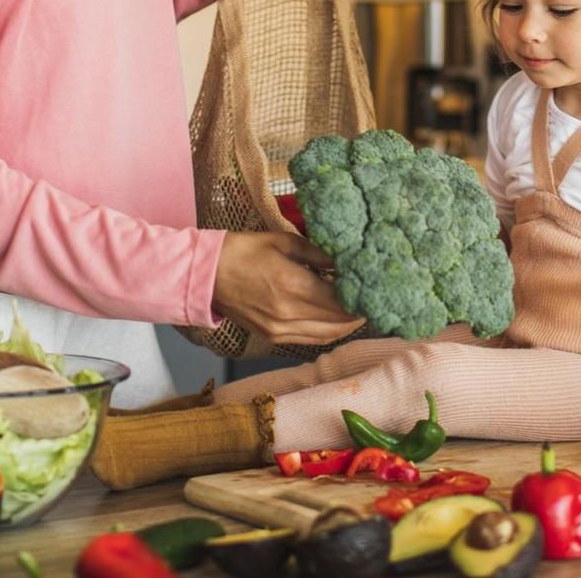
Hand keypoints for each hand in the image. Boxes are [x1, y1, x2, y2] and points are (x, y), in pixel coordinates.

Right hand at [212, 231, 362, 345]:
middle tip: (374, 300)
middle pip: (339, 322)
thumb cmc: (244, 250)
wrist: (206, 274)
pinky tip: (336, 320)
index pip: (341, 301)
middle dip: (360, 313)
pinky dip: (328, 332)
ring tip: (360, 312)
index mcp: (293, 286)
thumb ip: (317, 253)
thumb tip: (343, 261)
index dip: (362, 298)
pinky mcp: (273, 337)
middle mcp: (289, 314)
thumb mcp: (283, 241)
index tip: (374, 288)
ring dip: (347, 325)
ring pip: (327, 336)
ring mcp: (280, 330)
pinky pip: (310, 339)